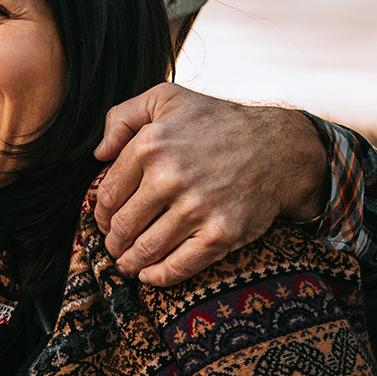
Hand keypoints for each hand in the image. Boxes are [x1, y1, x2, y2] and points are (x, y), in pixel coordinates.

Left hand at [92, 84, 327, 284]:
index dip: (101, 216)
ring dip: (130, 263)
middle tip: (116, 246)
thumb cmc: (218, 123)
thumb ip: (123, 116)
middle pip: (123, 227)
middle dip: (113, 242)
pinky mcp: (220, 234)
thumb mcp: (167, 99)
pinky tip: (150, 275)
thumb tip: (99, 153)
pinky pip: (178, 266)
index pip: (109, 196)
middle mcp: (170, 177)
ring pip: (145, 250)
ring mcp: (196, 208)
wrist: (277, 148)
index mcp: (150, 146)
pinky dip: (157, 277)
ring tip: (128, 263)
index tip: (106, 222)